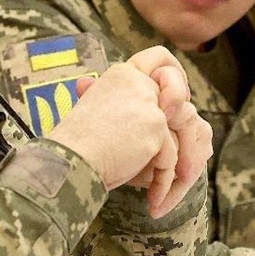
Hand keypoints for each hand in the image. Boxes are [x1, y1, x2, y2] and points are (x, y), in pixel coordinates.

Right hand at [47, 46, 208, 216]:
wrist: (69, 159)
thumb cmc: (75, 144)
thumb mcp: (97, 113)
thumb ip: (123, 107)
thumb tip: (140, 106)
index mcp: (120, 75)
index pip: (158, 57)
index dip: (174, 73)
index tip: (176, 99)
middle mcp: (137, 82)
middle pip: (179, 100)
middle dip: (185, 133)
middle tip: (180, 162)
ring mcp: (148, 103)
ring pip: (178, 135)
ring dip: (172, 165)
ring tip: (163, 189)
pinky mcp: (156, 125)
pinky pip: (171, 157)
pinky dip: (163, 181)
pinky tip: (152, 199)